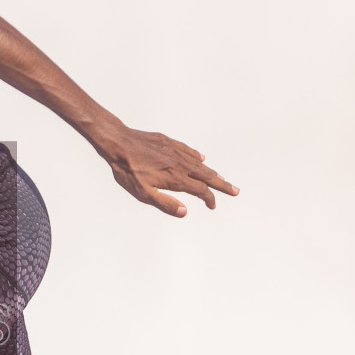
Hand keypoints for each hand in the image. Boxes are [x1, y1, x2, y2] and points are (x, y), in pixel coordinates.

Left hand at [95, 125, 238, 216]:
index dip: (209, 199)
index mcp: (176, 179)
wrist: (119, 143)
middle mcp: (180, 164)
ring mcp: (176, 152)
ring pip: (199, 164)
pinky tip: (201, 159)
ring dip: (211, 172)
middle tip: (235, 191)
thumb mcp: (143, 193)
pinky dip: (197, 157)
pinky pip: (188, 151)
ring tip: (220, 178)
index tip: (212, 206)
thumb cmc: (128, 170)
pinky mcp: (169, 143)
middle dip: (222, 185)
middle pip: (207, 176)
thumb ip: (165, 204)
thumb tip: (185, 212)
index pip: (200, 190)